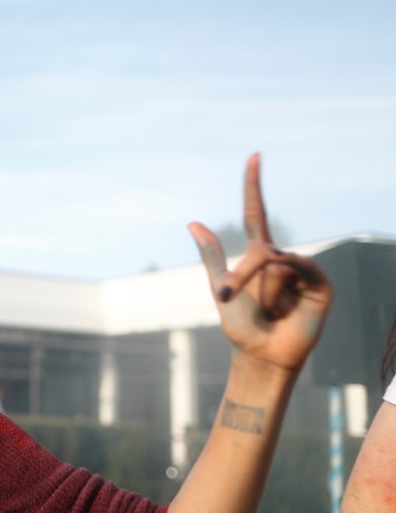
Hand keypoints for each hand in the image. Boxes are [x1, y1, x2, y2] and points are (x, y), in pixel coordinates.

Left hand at [188, 154, 332, 372]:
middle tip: (229, 298)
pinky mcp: (320, 285)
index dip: (254, 186)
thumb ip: (212, 255)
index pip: (257, 212)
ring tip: (264, 310)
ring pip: (277, 260)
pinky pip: (300, 267)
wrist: (261, 355)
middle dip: (241, 274)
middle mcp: (282, 259)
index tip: (254, 157)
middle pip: (260, 247)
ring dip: (261, 286)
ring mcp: (303, 271)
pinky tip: (281, 301)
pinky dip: (284, 280)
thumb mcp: (221, 287)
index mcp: (258, 256)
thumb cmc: (241, 325)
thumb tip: (193, 221)